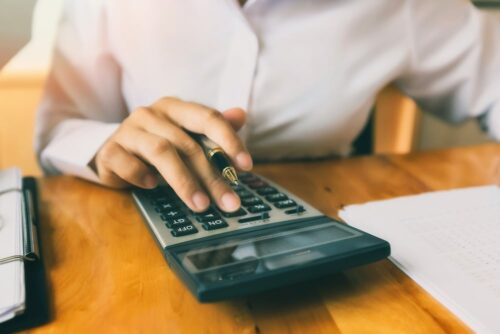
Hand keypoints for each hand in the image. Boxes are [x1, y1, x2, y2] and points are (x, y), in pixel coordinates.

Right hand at [93, 97, 252, 211]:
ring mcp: (128, 131)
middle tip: (229, 202)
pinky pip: (128, 164)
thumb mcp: (186, 136)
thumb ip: (213, 129)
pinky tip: (153, 187)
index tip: (246, 166)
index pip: (207, 117)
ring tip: (201, 205)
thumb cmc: (156, 145)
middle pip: (188, 144)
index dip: (229, 140)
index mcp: (175, 108)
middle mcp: (151, 114)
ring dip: (185, 182)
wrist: (111, 152)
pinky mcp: (110, 151)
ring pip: (161, 152)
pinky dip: (143, 177)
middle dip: (212, 176)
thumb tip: (241, 115)